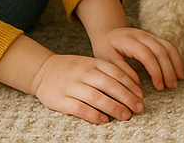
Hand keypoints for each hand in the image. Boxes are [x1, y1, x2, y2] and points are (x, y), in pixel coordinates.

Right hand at [32, 53, 147, 123]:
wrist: (42, 70)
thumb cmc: (72, 69)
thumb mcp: (90, 64)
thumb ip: (107, 73)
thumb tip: (131, 87)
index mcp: (93, 63)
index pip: (117, 73)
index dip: (131, 85)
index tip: (141, 96)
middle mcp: (84, 73)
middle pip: (110, 85)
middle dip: (127, 97)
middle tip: (139, 108)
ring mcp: (72, 86)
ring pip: (96, 97)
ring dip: (113, 107)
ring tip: (126, 115)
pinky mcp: (61, 100)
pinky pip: (79, 108)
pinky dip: (92, 114)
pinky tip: (104, 120)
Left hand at [91, 25, 183, 92]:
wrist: (108, 31)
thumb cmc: (106, 48)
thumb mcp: (106, 60)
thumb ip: (121, 71)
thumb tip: (137, 86)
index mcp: (128, 41)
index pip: (147, 55)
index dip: (155, 71)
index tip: (159, 87)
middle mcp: (142, 35)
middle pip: (161, 50)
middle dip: (168, 69)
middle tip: (171, 86)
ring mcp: (150, 35)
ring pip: (167, 47)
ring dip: (175, 63)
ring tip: (178, 80)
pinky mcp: (154, 38)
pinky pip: (169, 46)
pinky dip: (176, 58)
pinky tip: (179, 70)